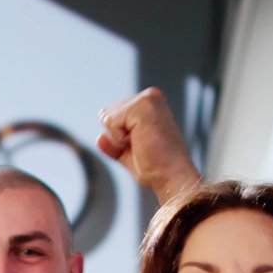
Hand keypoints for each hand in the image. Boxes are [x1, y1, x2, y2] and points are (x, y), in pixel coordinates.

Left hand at [96, 88, 201, 205]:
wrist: (172, 177)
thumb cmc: (157, 168)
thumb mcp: (129, 154)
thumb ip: (114, 144)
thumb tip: (100, 138)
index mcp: (149, 104)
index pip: (112, 114)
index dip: (118, 138)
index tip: (141, 146)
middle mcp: (149, 96)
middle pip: (106, 113)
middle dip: (116, 137)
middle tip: (142, 147)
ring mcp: (147, 98)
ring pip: (107, 117)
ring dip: (119, 139)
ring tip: (142, 144)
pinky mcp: (142, 105)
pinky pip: (110, 122)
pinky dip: (120, 139)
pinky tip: (141, 142)